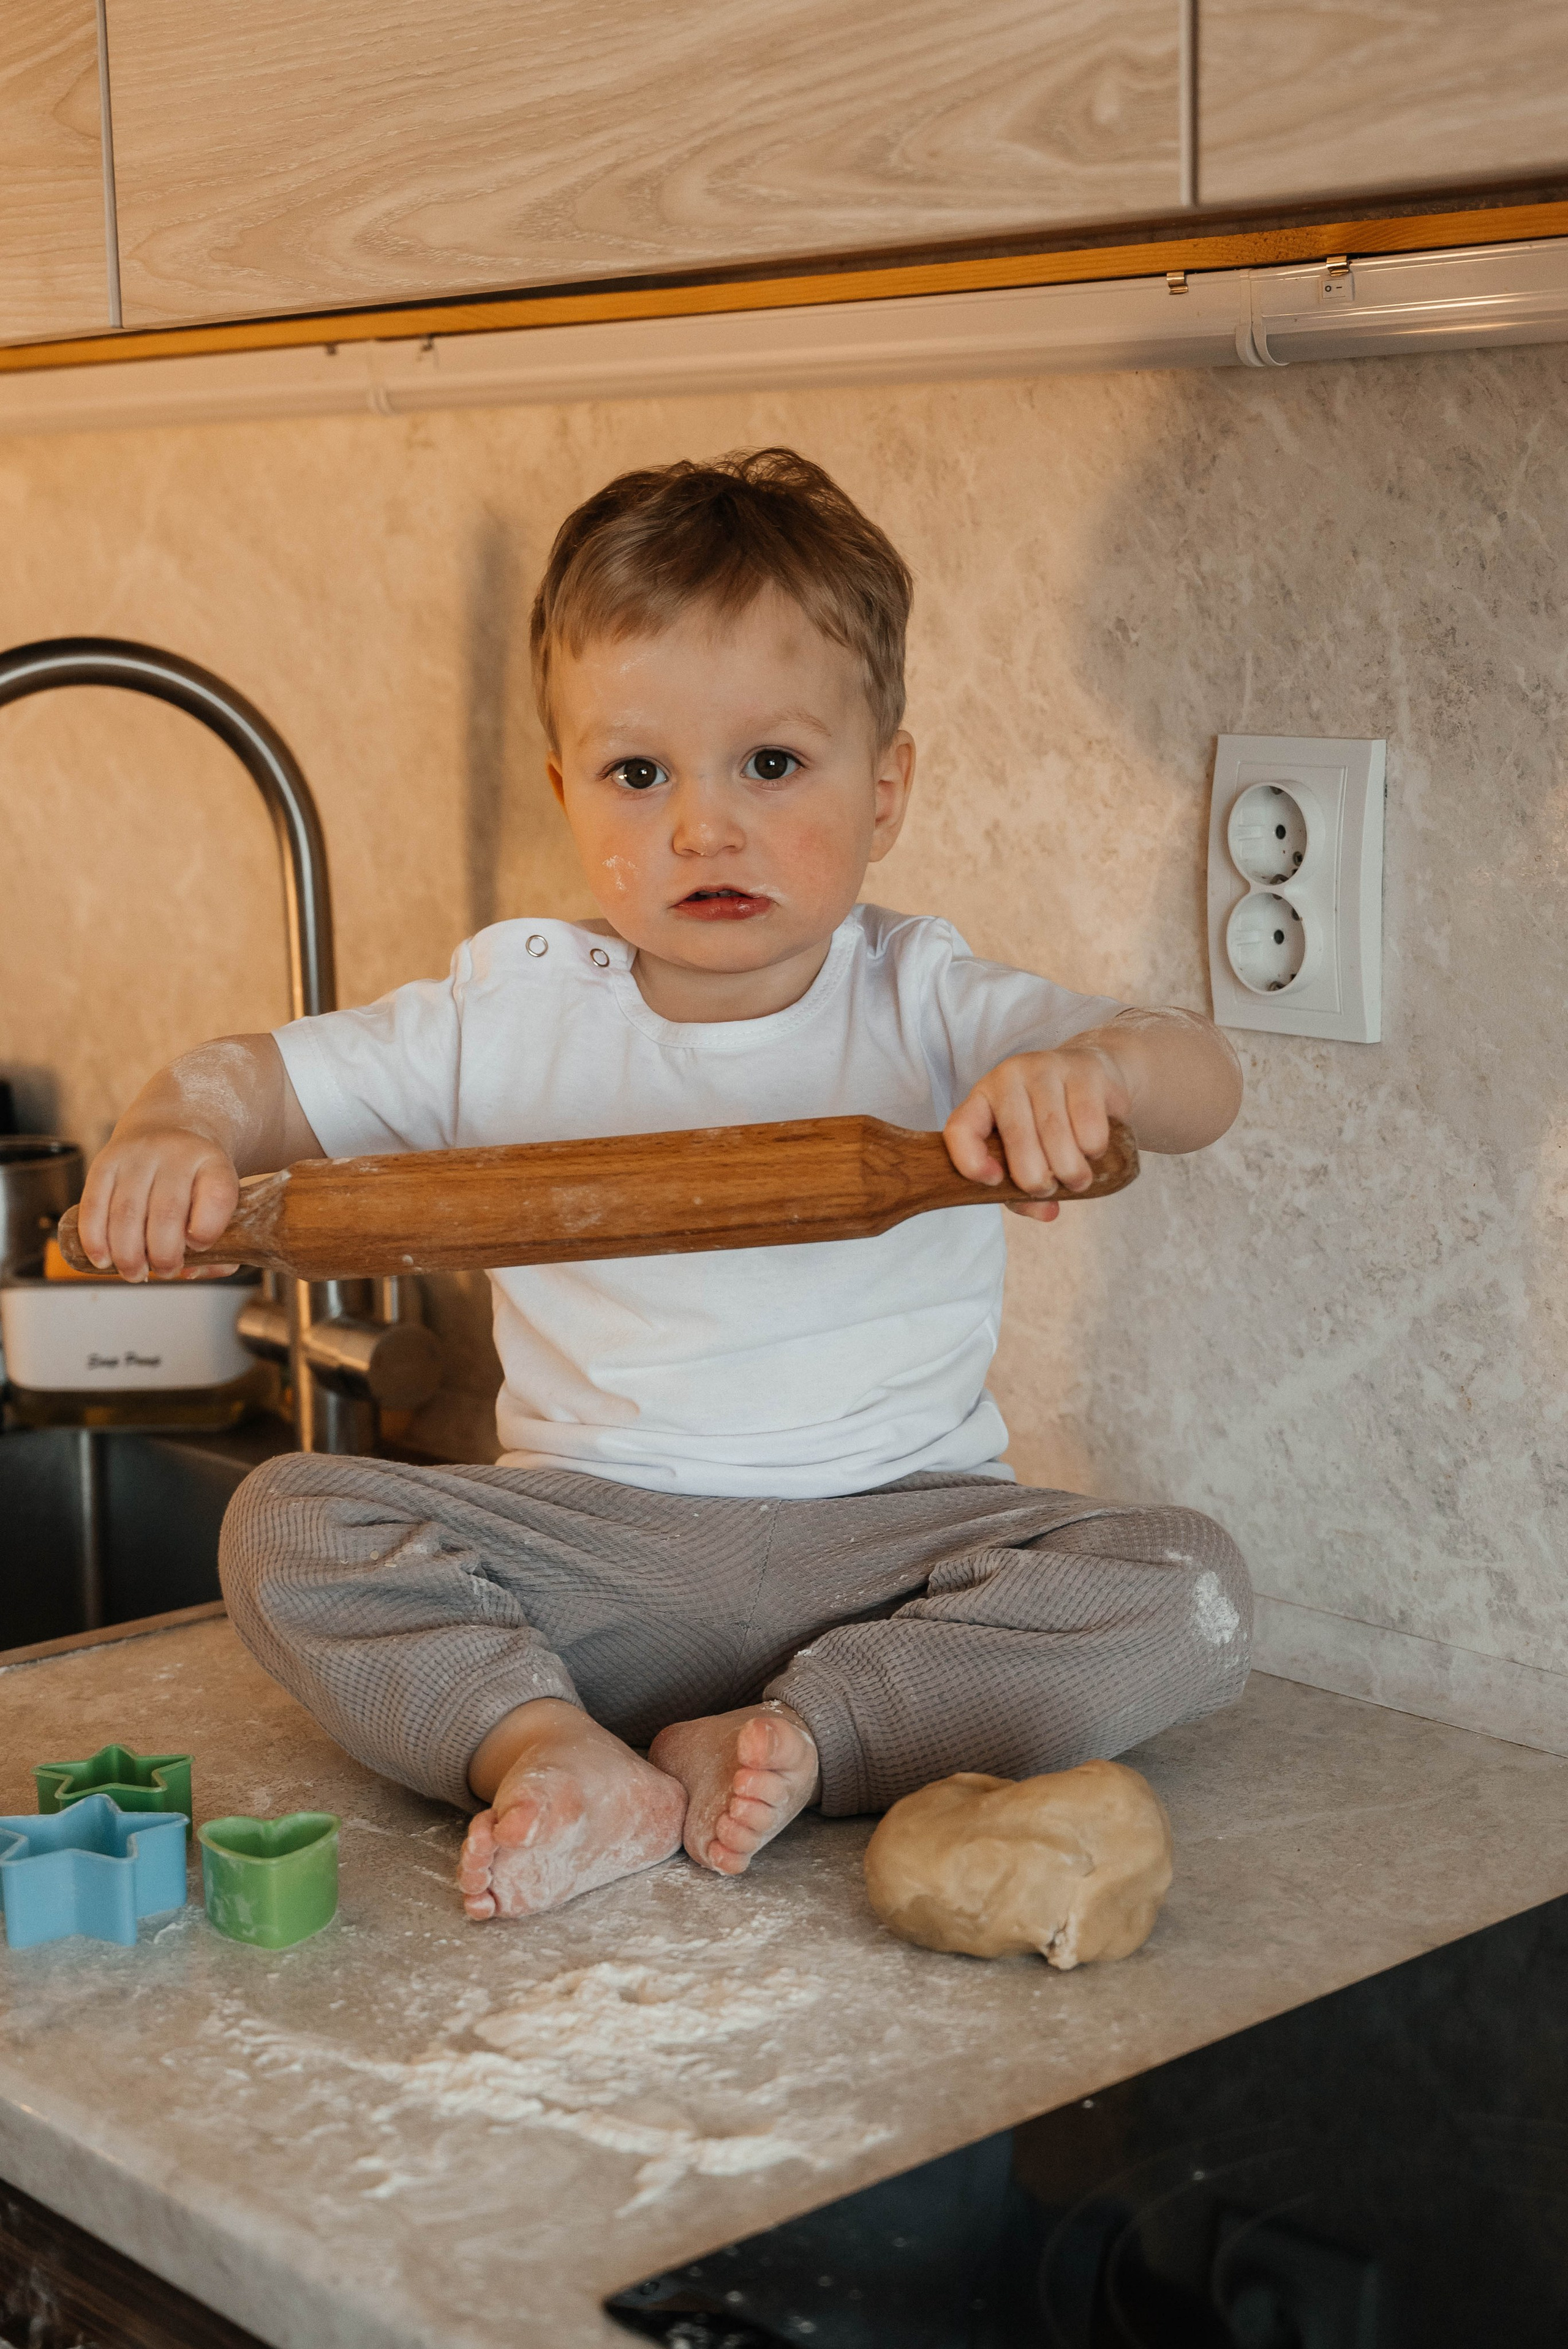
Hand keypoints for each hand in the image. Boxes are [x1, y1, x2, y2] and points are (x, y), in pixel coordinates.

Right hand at [76, 1124, 239, 1280]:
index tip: (199, 1246)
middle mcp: (175, 1153)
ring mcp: (137, 1155)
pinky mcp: (104, 1161)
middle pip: (167, 1212)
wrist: (170, 1126)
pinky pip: (94, 1204)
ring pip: (126, 1212)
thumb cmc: (198, 1179)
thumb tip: (191, 1273)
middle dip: (164, 1255)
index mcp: (213, 1163)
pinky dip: (95, 1239)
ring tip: (135, 1274)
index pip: (217, 1196)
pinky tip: (102, 1260)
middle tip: (164, 1271)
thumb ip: (222, 1243)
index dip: (207, 1231)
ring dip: (128, 1254)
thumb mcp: (221, 1199)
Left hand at [943, 1044, 1129, 1224]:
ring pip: (1054, 1131)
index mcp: (982, 1099)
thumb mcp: (1027, 1157)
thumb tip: (1047, 1212)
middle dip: (1035, 1178)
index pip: (960, 1128)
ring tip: (1077, 1180)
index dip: (971, 1162)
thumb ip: (1024, 1191)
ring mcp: (1047, 1068)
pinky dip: (1093, 1148)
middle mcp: (1009, 1077)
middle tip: (1050, 1189)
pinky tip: (1094, 1151)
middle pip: (1016, 1136)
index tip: (995, 1182)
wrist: (1093, 1075)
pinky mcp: (1085, 1069)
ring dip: (1069, 1169)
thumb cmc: (1049, 1125)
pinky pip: (1087, 1120)